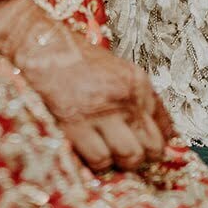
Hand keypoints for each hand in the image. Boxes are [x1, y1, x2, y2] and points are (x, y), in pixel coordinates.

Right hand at [0, 0, 172, 174]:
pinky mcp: (77, 123)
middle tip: (123, 155)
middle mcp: (126, 96)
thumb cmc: (75, 60)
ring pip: (129, 157)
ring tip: (104, 151)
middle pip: (152, 148)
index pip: (166, 127)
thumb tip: (155, 134)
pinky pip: (100, 160)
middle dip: (141, 158)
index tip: (145, 148)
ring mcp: (102, 110)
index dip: (156, 144)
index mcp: (138, 82)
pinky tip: (86, 148)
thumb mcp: (116, 71)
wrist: (40, 45)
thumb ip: (136, 98)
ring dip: (117, 162)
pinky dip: (94, 162)